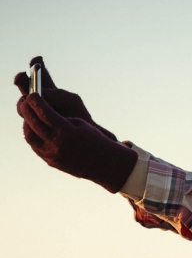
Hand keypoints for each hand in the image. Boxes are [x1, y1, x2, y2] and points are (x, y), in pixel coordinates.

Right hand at [14, 57, 116, 140]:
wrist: (81, 136)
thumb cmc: (78, 115)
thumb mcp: (72, 100)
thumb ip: (58, 95)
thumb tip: (42, 93)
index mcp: (49, 89)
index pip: (40, 75)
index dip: (35, 66)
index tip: (36, 59)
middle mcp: (38, 99)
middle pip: (25, 86)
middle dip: (22, 80)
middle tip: (22, 76)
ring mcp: (33, 112)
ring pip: (22, 104)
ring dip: (23, 100)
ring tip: (29, 99)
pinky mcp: (33, 125)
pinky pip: (26, 119)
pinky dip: (28, 116)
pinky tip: (33, 116)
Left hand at [19, 94, 137, 192]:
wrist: (101, 163)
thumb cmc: (93, 138)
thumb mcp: (79, 122)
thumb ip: (59, 117)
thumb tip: (42, 111)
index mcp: (65, 131)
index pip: (44, 112)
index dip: (35, 101)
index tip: (31, 94)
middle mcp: (56, 143)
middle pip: (33, 123)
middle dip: (27, 109)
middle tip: (25, 101)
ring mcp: (51, 154)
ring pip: (30, 136)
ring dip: (27, 123)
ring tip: (28, 115)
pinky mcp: (50, 161)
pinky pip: (35, 146)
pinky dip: (32, 134)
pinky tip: (34, 128)